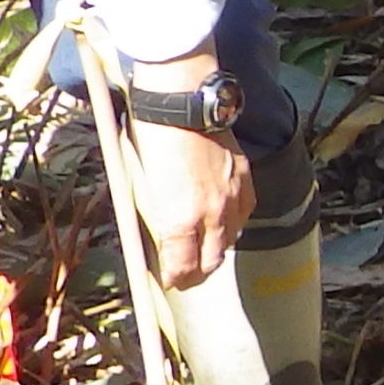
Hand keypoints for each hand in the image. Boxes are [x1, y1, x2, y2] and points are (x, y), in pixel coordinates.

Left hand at [121, 116, 251, 289]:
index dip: (176, 279)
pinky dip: (233, 223)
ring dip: (218, 248)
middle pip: (213, 260)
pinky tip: (224, 219)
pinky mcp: (244, 180)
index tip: (171, 281)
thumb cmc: (151, 139)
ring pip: (232, 239)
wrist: (181, 103)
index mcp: (180, 218)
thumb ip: (153, 216)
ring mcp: (232, 198)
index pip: (183, 267)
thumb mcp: (139, 183)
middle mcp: (212, 214)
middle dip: (199, 272)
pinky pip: (244, 213)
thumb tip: (160, 236)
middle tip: (188, 274)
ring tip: (206, 248)